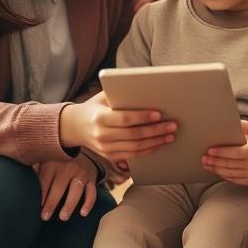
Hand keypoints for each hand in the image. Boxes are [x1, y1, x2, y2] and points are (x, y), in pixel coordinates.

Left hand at [35, 156, 98, 220]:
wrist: (82, 152)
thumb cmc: (58, 161)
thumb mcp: (46, 160)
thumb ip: (36, 168)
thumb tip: (23, 178)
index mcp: (54, 162)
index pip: (46, 180)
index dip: (41, 193)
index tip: (36, 206)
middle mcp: (68, 167)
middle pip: (59, 186)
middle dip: (52, 202)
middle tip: (45, 217)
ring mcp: (81, 173)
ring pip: (76, 189)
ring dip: (69, 204)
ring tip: (63, 217)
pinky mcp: (91, 179)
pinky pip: (92, 192)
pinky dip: (88, 203)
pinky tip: (83, 213)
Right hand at [59, 92, 175, 162]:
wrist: (74, 127)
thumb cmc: (94, 107)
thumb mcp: (102, 97)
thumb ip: (120, 95)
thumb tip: (146, 91)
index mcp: (100, 118)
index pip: (125, 119)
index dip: (143, 117)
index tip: (159, 114)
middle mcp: (102, 135)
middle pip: (134, 135)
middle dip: (156, 131)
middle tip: (172, 125)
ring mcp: (106, 149)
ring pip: (135, 148)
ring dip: (155, 142)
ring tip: (170, 136)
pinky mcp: (110, 157)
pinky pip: (132, 156)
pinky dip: (147, 151)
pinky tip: (159, 144)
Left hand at [202, 120, 247, 184]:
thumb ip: (243, 127)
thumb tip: (230, 121)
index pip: (235, 152)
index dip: (221, 152)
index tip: (210, 150)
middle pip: (230, 164)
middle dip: (215, 161)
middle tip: (204, 158)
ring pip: (230, 173)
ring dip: (216, 169)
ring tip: (206, 164)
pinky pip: (233, 179)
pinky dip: (223, 175)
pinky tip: (216, 170)